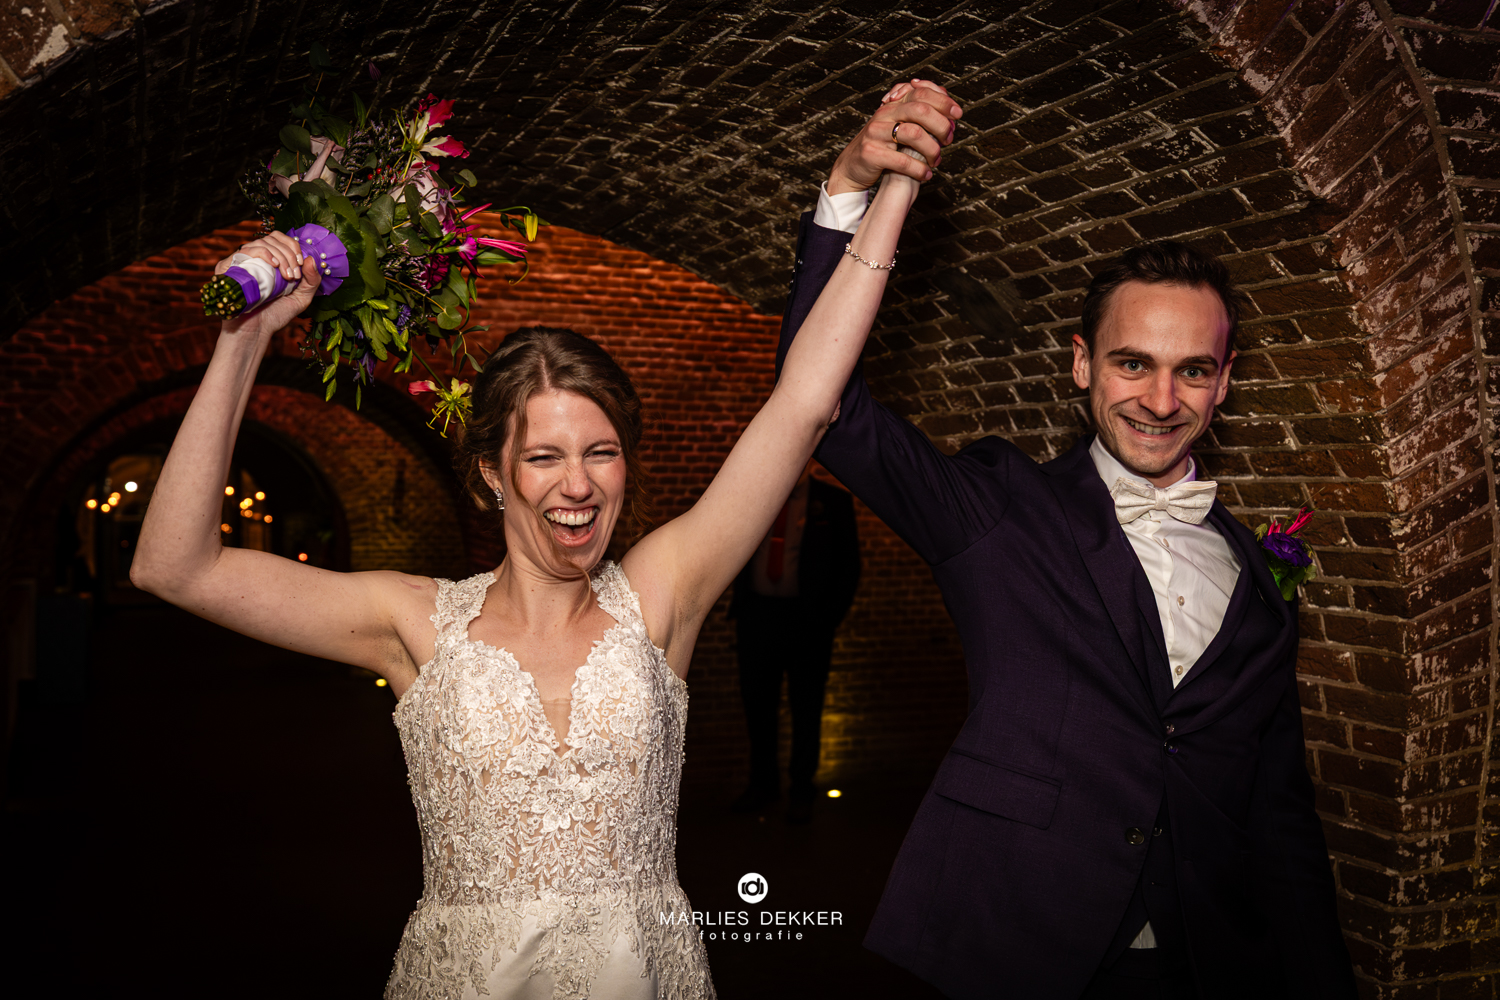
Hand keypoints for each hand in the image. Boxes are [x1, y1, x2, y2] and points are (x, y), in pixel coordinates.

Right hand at [213, 230, 322, 336]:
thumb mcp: (302, 298)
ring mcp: (241, 261)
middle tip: (294, 275)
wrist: (255, 330)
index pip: (281, 239)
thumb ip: (312, 280)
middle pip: (273, 238)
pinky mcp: (228, 266)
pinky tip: (273, 265)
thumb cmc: (276, 315)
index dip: (294, 247)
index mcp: (271, 261)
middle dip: (289, 254)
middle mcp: (255, 258)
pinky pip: (245, 250)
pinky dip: (264, 253)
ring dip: (280, 256)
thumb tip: (311, 258)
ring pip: (262, 242)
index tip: (301, 265)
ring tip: (287, 277)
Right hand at [827, 79, 962, 195]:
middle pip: (920, 110)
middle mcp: (884, 115)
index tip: (957, 114)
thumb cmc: (882, 146)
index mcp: (893, 105)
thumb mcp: (897, 124)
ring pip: (914, 134)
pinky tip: (926, 175)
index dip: (943, 101)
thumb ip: (918, 114)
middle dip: (941, 125)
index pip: (921, 93)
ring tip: (936, 161)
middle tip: (948, 140)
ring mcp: (876, 133)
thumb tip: (947, 107)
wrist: (852, 166)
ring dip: (932, 150)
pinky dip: (919, 169)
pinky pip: (902, 160)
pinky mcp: (871, 154)